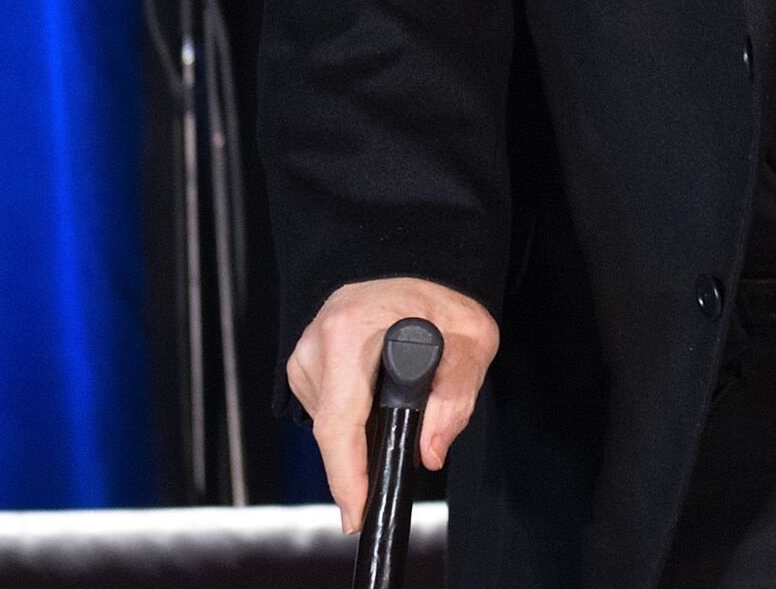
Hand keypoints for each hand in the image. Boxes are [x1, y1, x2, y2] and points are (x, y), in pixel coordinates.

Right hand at [286, 276, 500, 529]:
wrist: (415, 262)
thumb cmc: (443, 299)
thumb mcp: (472, 340)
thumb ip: (455, 396)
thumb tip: (428, 453)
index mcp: (352, 331)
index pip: (340, 423)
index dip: (347, 476)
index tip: (358, 514)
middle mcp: (318, 341)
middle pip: (332, 431)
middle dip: (359, 464)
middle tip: (385, 484)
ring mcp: (304, 352)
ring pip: (328, 424)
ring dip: (361, 433)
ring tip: (396, 403)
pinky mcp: (302, 362)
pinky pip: (325, 410)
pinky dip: (352, 417)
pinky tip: (375, 398)